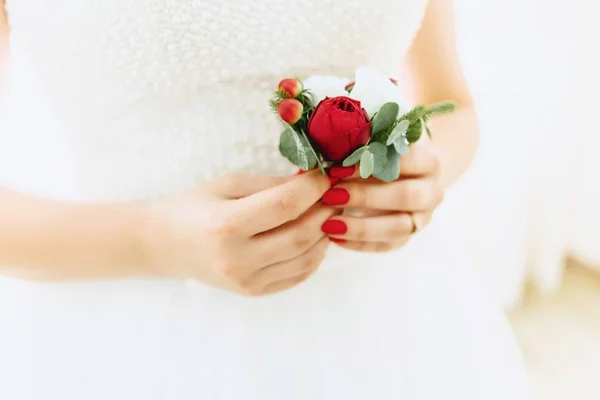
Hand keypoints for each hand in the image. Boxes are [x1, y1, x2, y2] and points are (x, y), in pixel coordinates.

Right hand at [140, 171, 334, 295]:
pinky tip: (316, 238)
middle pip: (301, 234)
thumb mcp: (228, 184)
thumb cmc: (194, 207)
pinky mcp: (253, 292)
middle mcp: (238, 259)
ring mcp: (246, 281)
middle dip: (325, 211)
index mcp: (227, 225)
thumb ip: (271, 185)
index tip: (326, 175)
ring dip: (325, 234)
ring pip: (306, 258)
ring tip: (327, 214)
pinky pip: (298, 275)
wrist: (166, 244)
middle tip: (334, 195)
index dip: (313, 188)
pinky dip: (315, 255)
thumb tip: (313, 182)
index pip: (285, 206)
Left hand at [320, 137, 443, 251]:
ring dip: (362, 227)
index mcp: (427, 161)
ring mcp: (423, 216)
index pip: (405, 161)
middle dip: (365, 196)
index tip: (336, 169)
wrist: (404, 175)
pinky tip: (335, 238)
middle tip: (330, 196)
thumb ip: (357, 148)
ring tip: (329, 225)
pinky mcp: (409, 236)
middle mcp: (431, 190)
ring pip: (399, 227)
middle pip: (405, 196)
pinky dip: (360, 244)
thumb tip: (322, 157)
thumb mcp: (374, 145)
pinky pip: (387, 245)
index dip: (370, 164)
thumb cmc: (383, 155)